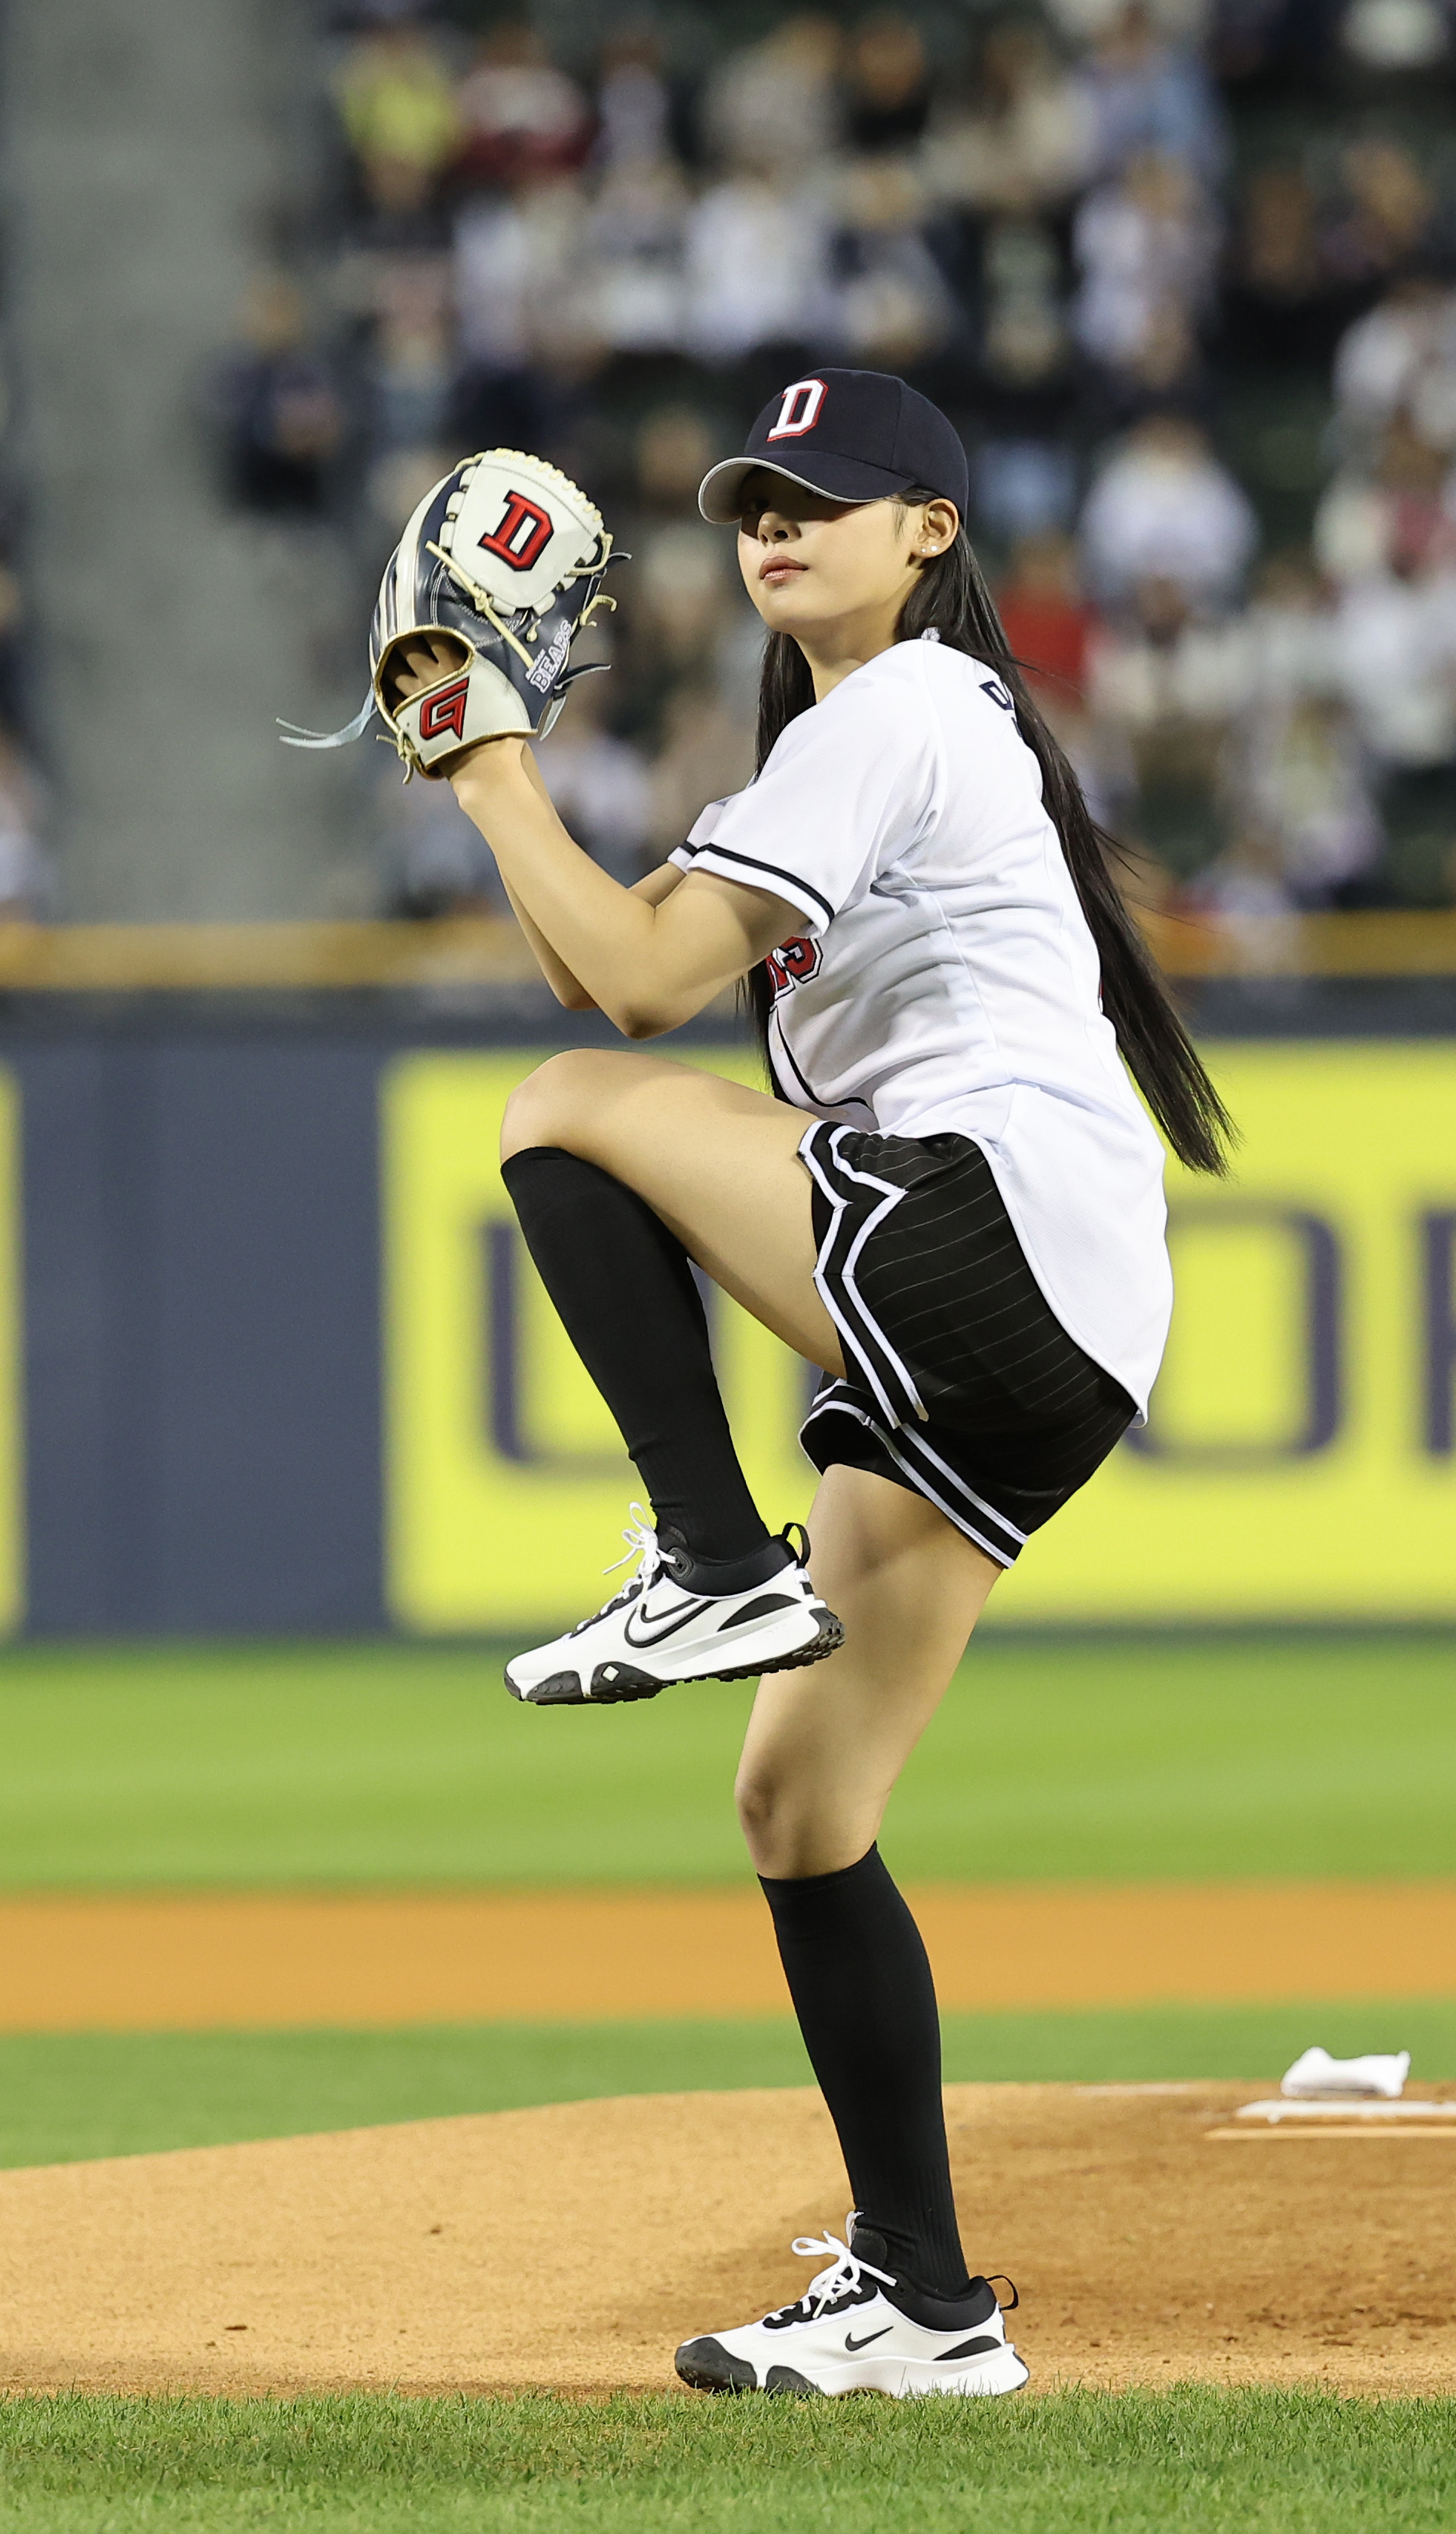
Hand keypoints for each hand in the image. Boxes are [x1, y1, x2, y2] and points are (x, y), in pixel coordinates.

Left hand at [384, 631, 524, 784]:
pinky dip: (389, 689)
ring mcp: (417, 697)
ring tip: (392, 661)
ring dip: (392, 664)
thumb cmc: (502, 729)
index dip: (429, 628)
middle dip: (405, 640)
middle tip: (403, 637)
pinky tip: (390, 688)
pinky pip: (391, 697)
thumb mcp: (505, 694)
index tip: (426, 624)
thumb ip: (492, 676)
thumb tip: (495, 664)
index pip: (437, 636)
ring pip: (395, 671)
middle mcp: (434, 676)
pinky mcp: (407, 718)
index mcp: (458, 665)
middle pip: (410, 649)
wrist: (483, 762)